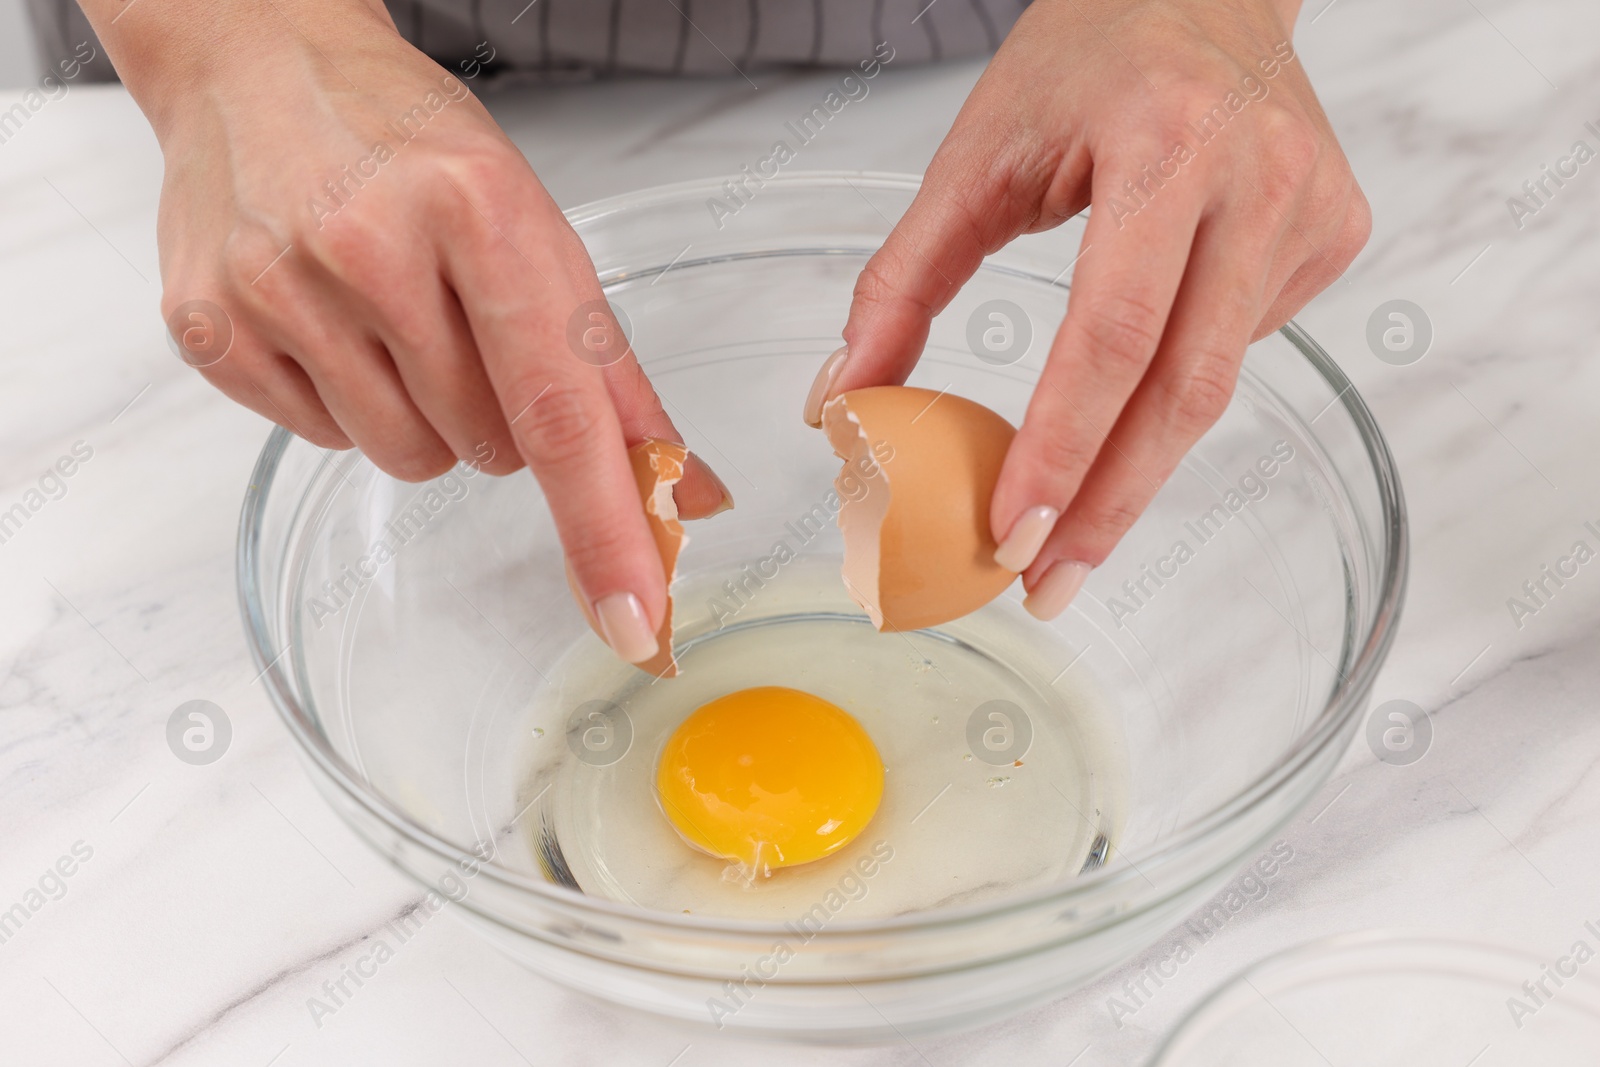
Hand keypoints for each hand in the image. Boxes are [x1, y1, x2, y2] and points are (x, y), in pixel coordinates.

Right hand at [85, 0, 728, 663]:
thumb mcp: (536, 227)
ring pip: (407, 458)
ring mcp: (276, 289)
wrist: (261, 64)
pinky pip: (323, 439)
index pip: (559, 414)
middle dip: (499, 416)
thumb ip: (612, 374)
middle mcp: (369, 248)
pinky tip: (332, 323)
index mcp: (478, 212)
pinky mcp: (209, 325)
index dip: (604, 531)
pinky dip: (347, 402)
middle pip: (486, 449)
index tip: (636, 622)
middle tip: (466, 328)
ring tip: (397, 322)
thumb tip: (688, 492)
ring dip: (426, 419)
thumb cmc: (414, 146)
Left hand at [809, 0, 1367, 618]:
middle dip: (1110, 505)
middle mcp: (1259, 178)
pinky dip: (1181, 378)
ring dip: (1138, 461)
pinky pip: (1245, 344)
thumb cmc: (1087, 55)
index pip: (1112, 334)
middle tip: (1049, 585)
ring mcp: (1313, 209)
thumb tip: (841, 403)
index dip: (1061, 448)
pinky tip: (1150, 355)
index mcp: (1165, 145)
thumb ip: (903, 280)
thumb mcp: (976, 152)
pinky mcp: (1338, 233)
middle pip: (1185, 390)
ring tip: (1074, 519)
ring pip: (1217, 382)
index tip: (1014, 535)